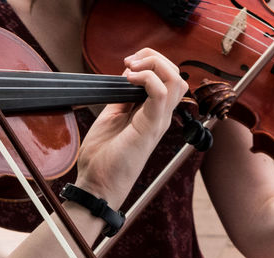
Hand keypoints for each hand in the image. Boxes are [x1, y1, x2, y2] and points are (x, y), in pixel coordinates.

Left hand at [75, 48, 187, 207]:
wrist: (97, 184)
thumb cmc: (103, 156)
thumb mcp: (111, 116)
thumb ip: (122, 97)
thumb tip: (126, 76)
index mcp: (152, 113)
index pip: (167, 78)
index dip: (150, 62)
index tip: (126, 64)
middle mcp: (160, 115)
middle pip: (176, 75)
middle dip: (154, 58)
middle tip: (129, 63)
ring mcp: (158, 121)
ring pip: (176, 80)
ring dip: (154, 65)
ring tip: (131, 70)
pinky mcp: (150, 128)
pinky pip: (161, 93)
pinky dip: (147, 79)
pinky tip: (128, 80)